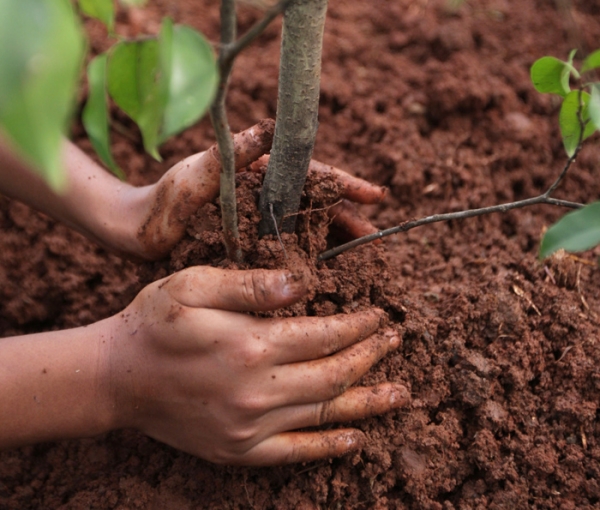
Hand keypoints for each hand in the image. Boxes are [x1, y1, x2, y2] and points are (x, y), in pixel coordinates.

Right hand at [107, 266, 408, 464]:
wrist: (116, 379)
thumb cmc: (154, 323)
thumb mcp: (194, 286)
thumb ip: (250, 285)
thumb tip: (303, 283)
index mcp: (249, 345)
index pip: (324, 334)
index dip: (358, 325)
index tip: (380, 316)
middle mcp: (256, 390)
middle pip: (334, 374)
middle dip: (371, 356)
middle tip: (396, 342)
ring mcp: (249, 427)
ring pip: (324, 413)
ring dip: (367, 401)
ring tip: (400, 393)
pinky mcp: (238, 449)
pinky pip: (295, 452)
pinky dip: (329, 446)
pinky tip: (357, 438)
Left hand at [132, 120, 385, 259]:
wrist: (137, 233)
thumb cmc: (162, 200)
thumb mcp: (196, 174)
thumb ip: (233, 153)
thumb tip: (271, 127)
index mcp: (258, 172)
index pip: (309, 174)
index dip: (344, 184)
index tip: (374, 196)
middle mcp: (263, 194)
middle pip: (315, 203)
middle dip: (346, 216)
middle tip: (373, 234)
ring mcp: (258, 220)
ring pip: (305, 226)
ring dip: (332, 239)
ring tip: (359, 256)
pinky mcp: (251, 244)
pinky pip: (287, 248)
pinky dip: (307, 257)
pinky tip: (324, 272)